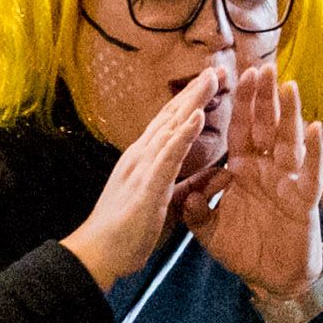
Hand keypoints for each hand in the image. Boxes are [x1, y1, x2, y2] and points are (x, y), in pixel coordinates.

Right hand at [60, 61, 224, 290]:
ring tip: (212, 80)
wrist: (99, 254)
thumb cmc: (129, 232)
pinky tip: (196, 117)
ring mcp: (142, 166)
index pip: (171, 124)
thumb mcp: (171, 206)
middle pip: (172, 116)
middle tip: (218, 69)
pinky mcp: (147, 184)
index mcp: (146, 160)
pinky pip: (168, 155)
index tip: (212, 83)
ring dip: (192, 102)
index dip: (192, 102)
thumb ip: (195, 188)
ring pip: (170, 127)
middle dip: (196, 92)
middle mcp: (142, 155)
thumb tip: (224, 174)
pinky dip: (182, 134)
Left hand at [184, 54, 322, 303]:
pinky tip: (313, 129)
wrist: (272, 280)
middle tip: (263, 68)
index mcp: (242, 170)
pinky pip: (310, 173)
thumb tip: (189, 194)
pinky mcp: (304, 200)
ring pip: (288, 141)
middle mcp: (266, 169)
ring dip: (289, 114)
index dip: (238, 104)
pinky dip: (313, 152)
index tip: (235, 75)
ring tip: (288, 86)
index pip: (239, 130)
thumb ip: (198, 213)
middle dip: (264, 98)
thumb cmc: (245, 250)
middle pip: (265, 127)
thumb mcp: (211, 232)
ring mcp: (288, 182)